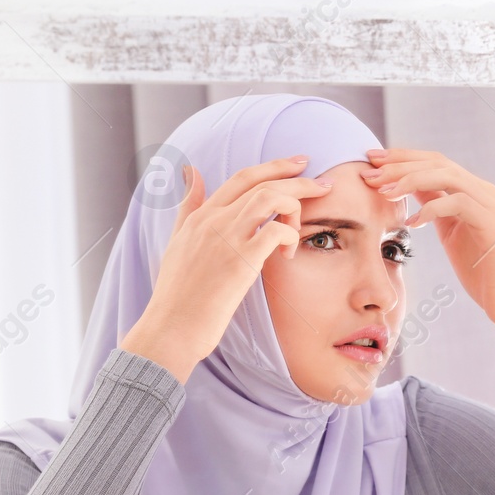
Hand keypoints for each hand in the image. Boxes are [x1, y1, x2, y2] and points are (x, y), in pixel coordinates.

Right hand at [120, 156, 329, 381]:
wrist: (171, 329)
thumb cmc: (177, 295)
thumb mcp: (176, 243)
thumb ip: (188, 208)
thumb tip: (192, 173)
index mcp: (200, 216)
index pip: (242, 178)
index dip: (274, 167)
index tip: (298, 165)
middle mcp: (213, 220)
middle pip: (261, 183)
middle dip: (297, 178)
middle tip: (323, 183)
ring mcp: (227, 238)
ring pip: (271, 198)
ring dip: (295, 205)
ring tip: (301, 228)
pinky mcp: (241, 261)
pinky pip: (276, 231)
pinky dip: (290, 236)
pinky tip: (289, 255)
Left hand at [361, 148, 494, 350]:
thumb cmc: (483, 274)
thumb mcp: (451, 233)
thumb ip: (436, 208)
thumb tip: (410, 189)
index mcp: (475, 192)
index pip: (436, 162)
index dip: (403, 158)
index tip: (372, 161)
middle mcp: (486, 191)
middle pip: (438, 162)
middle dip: (400, 164)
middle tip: (369, 172)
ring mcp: (492, 204)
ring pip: (446, 175)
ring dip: (410, 180)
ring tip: (384, 193)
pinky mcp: (493, 223)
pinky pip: (457, 203)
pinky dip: (431, 209)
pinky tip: (412, 223)